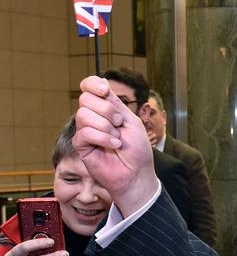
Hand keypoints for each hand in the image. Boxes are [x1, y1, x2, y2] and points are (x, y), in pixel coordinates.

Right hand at [73, 76, 157, 216]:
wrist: (136, 173)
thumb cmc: (137, 149)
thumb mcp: (130, 121)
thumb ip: (115, 103)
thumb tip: (101, 83)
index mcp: (105, 108)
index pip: (89, 86)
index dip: (92, 84)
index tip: (104, 91)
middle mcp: (93, 117)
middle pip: (85, 99)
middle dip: (107, 110)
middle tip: (119, 124)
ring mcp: (86, 130)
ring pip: (83, 115)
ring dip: (105, 127)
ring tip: (117, 139)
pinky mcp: (81, 145)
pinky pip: (85, 133)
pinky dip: (102, 138)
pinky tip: (113, 146)